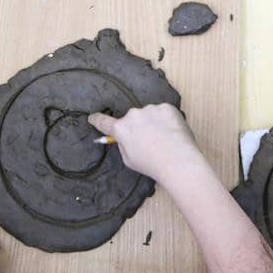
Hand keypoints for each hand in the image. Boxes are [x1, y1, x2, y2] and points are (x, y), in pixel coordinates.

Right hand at [87, 104, 203, 183]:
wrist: (179, 161)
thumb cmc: (152, 165)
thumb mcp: (129, 159)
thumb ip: (124, 145)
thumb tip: (125, 138)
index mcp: (121, 129)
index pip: (103, 122)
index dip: (97, 119)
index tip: (93, 117)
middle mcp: (133, 115)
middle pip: (131, 119)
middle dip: (137, 127)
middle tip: (149, 141)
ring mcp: (150, 109)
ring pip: (149, 114)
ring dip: (153, 123)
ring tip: (164, 139)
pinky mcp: (167, 107)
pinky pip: (163, 112)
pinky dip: (166, 120)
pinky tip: (172, 133)